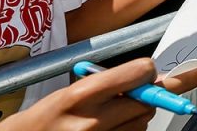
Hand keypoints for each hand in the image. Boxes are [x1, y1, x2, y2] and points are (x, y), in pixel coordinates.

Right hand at [0, 59, 196, 130]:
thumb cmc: (47, 116)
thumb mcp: (72, 90)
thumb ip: (110, 82)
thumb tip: (149, 75)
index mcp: (82, 95)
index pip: (139, 74)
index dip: (148, 71)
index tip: (149, 70)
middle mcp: (92, 121)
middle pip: (147, 103)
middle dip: (147, 96)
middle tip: (133, 94)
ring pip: (143, 123)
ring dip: (138, 116)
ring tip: (112, 115)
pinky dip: (129, 130)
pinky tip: (112, 127)